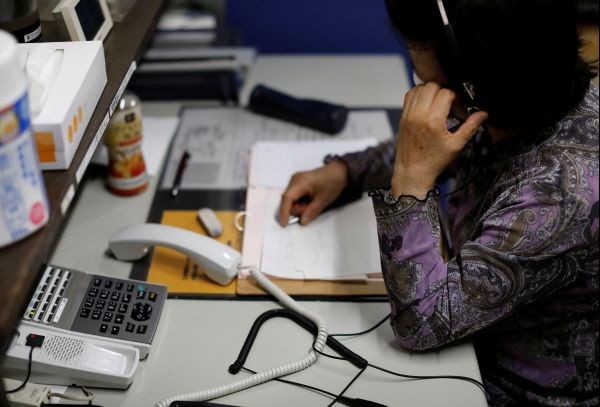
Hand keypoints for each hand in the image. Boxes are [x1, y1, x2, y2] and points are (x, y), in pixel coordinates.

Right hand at [278, 160, 347, 225]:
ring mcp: (294, 181)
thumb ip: (312, 211)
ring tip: (313, 202)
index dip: (284, 212)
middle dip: (298, 209)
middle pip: (288, 200)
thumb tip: (302, 222)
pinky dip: (300, 202)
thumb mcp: (324, 200)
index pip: (287, 198)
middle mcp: (294, 180)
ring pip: (290, 200)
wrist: (337, 172)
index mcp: (300, 182)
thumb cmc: (332, 183)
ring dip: (300, 206)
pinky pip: (294, 197)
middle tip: (312, 206)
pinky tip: (310, 200)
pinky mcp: (296, 183)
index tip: (284, 224)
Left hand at [392, 82, 487, 198]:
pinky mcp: (402, 117)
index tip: (458, 108)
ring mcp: (408, 114)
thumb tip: (484, 113)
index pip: (446, 93)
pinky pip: (409, 96)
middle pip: (432, 86)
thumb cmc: (434, 161)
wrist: (412, 172)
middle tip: (449, 105)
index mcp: (433, 120)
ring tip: (438, 104)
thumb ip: (470, 127)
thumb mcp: (456, 145)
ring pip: (420, 88)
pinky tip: (427, 105)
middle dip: (444, 91)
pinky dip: (419, 95)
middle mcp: (418, 114)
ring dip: (431, 91)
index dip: (456, 97)